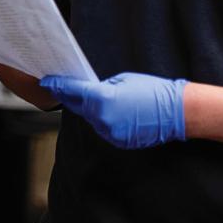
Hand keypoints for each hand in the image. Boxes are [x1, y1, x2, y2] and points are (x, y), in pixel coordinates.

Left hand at [40, 72, 186, 148]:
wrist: (175, 112)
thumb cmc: (151, 91)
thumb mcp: (121, 81)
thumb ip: (100, 87)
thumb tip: (87, 91)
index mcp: (101, 100)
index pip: (71, 92)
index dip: (57, 86)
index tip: (46, 81)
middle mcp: (102, 119)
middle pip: (78, 106)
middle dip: (70, 96)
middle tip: (61, 86)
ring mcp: (109, 133)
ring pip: (90, 118)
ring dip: (88, 109)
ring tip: (94, 97)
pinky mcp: (117, 141)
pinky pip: (103, 128)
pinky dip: (102, 119)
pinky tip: (109, 111)